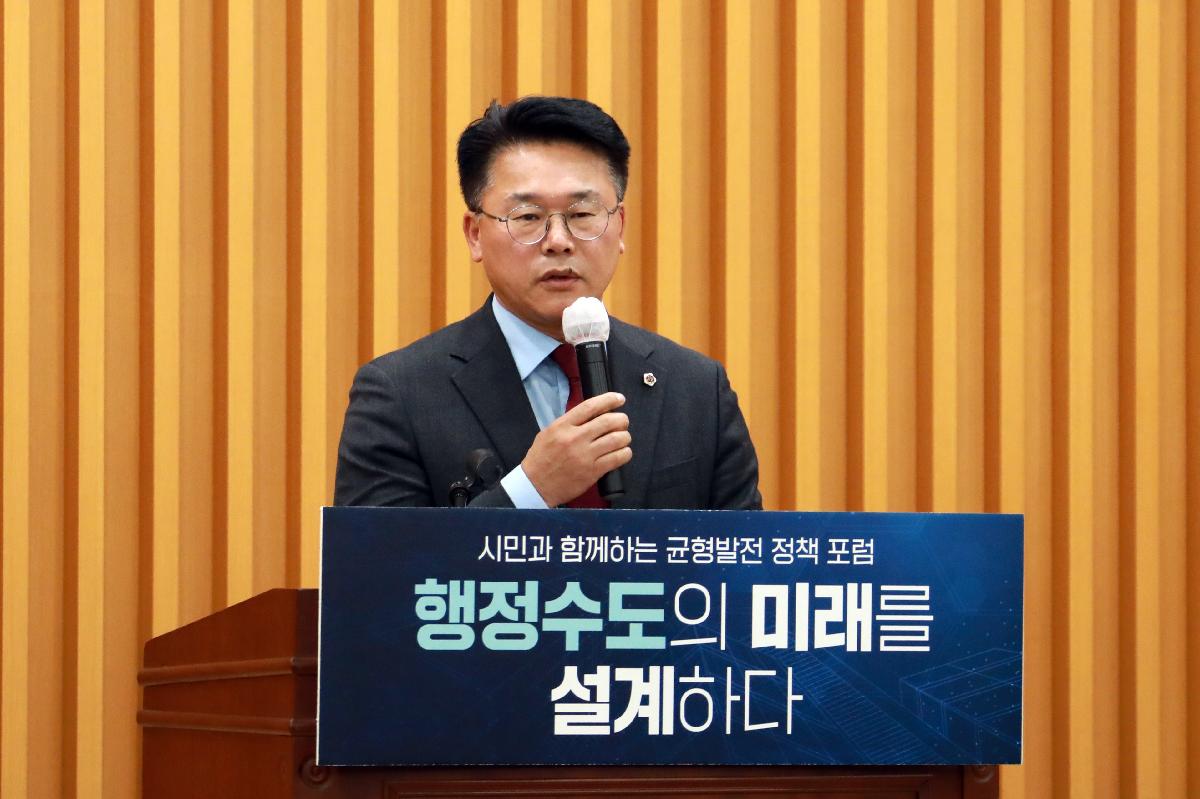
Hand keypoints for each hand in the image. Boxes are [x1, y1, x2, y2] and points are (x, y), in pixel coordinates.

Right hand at [522, 392, 632, 506]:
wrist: (535, 485)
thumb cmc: (541, 459)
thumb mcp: (549, 433)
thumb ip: (570, 422)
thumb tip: (594, 414)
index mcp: (562, 426)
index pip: (590, 406)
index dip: (609, 400)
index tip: (619, 399)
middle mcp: (574, 438)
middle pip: (608, 421)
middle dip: (621, 419)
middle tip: (623, 422)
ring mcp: (584, 456)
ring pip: (616, 439)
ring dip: (625, 436)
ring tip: (623, 438)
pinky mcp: (592, 472)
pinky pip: (617, 458)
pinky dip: (625, 453)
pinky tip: (623, 452)